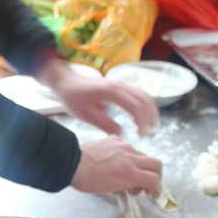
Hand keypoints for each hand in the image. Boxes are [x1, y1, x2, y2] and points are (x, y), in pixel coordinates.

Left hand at [37, 58, 158, 135]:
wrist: (67, 82)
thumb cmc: (74, 97)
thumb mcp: (86, 114)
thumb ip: (104, 124)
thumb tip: (122, 134)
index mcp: (111, 91)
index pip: (135, 106)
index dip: (142, 121)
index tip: (142, 135)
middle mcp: (120, 85)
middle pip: (144, 99)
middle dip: (150, 117)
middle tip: (150, 134)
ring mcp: (121, 84)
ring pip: (144, 95)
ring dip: (150, 111)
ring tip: (150, 128)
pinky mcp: (120, 87)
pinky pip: (139, 94)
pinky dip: (145, 106)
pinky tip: (144, 118)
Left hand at [71, 136, 162, 197]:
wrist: (71, 162)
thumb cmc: (87, 180)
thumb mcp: (111, 189)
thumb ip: (128, 186)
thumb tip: (135, 187)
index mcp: (130, 172)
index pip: (154, 180)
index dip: (157, 189)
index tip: (153, 194)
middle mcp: (130, 156)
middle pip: (156, 164)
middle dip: (155, 175)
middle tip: (147, 183)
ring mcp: (123, 145)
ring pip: (142, 155)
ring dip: (140, 165)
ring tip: (128, 174)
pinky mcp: (114, 139)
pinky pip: (128, 147)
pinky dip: (127, 155)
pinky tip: (116, 162)